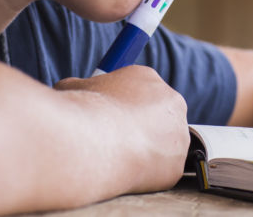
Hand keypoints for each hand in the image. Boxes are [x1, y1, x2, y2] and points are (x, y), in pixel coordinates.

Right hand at [56, 66, 188, 192]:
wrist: (92, 143)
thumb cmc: (82, 112)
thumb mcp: (73, 88)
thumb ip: (82, 88)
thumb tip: (73, 90)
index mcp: (147, 78)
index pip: (141, 91)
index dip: (125, 107)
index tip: (112, 118)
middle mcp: (171, 101)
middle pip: (159, 116)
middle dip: (142, 128)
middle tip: (117, 141)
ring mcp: (178, 134)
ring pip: (164, 145)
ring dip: (147, 151)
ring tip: (119, 157)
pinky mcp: (177, 165)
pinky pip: (163, 170)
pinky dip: (147, 174)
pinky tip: (127, 171)